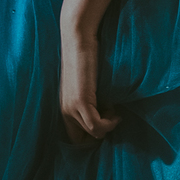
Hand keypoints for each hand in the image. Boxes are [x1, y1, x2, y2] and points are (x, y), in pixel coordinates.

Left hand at [59, 23, 118, 146]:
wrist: (78, 39)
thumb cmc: (86, 58)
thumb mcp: (87, 86)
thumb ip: (91, 102)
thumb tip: (107, 117)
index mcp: (65, 108)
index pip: (75, 139)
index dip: (93, 137)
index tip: (107, 126)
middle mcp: (65, 111)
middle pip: (84, 140)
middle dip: (101, 133)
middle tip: (112, 116)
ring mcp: (71, 107)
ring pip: (93, 134)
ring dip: (108, 126)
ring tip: (113, 110)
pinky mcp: (80, 102)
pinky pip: (96, 126)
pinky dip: (109, 123)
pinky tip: (115, 111)